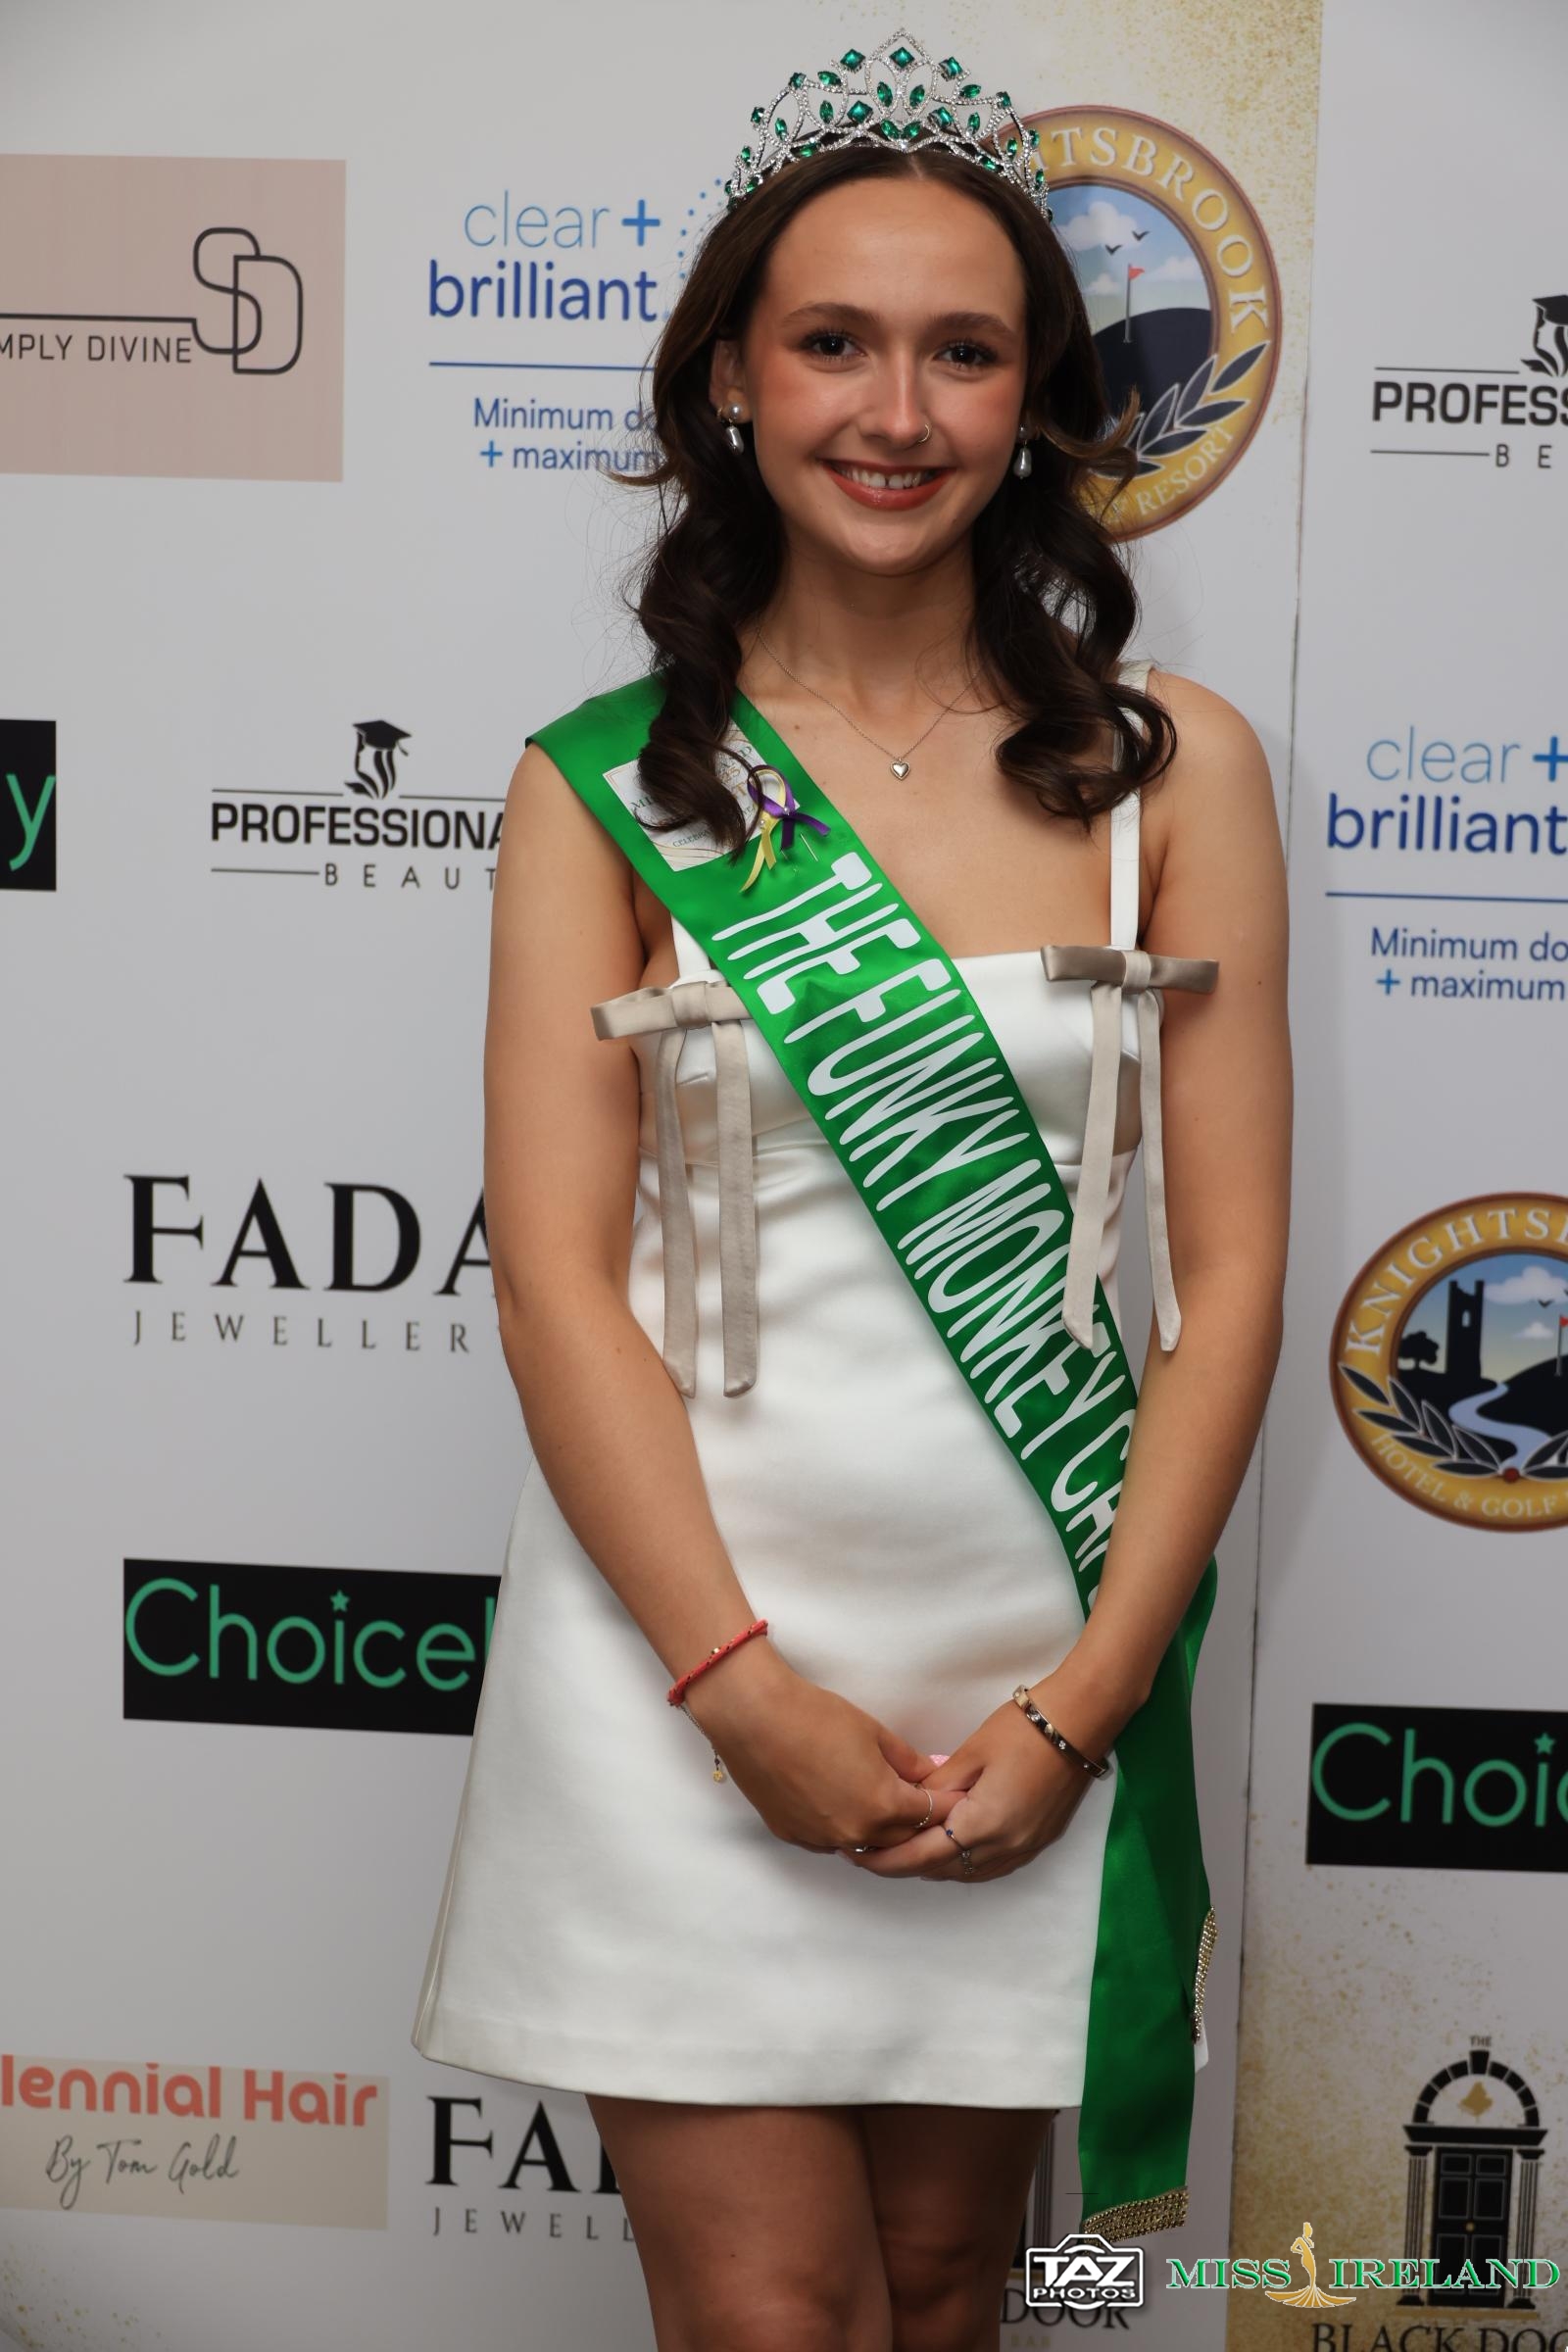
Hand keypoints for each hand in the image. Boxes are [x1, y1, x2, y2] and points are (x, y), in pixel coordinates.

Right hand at [683, 1643, 962, 1855]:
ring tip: (881, 1803)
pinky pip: (831, 1841)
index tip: (955, 1796)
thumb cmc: (814, 1716)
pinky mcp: (794, 1836)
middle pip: (902, 1840)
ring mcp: (822, 1839)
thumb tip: (928, 1775)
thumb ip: (907, 1761)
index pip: (931, 1815)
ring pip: (865, 1847)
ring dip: (880, 1832)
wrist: (754, 1717)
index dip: (945, 1803)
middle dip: (917, 1822)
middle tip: (922, 1800)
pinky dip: (845, 1829)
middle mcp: (856, 1833)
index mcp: (883, 1807)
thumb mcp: (874, 1732)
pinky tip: (841, 1804)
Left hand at [839, 1689, 1102, 1882]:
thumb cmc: (1022, 1730)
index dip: (888, 1859)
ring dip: (934, 1866)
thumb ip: (936, 1788)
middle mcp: (1005, 1847)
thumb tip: (907, 1807)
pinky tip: (946, 1847)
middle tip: (872, 1852)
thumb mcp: (970, 1754)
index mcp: (984, 1825)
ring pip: (966, 1872)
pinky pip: (989, 1865)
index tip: (859, 1855)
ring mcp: (1024, 1848)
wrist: (1078, 1722)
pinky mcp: (1036, 1841)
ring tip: (902, 1850)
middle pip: (943, 1870)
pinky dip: (962, 1862)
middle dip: (905, 1865)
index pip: (923, 1856)